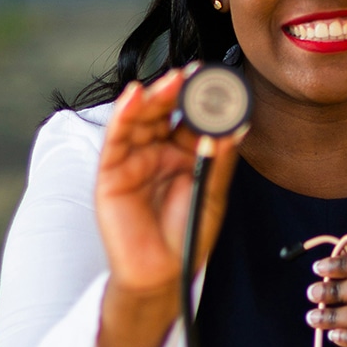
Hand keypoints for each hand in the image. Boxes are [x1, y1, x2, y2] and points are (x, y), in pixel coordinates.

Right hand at [94, 68, 244, 299]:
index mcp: (184, 152)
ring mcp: (133, 158)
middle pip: (165, 111)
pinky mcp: (111, 172)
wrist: (164, 272)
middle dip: (179, 90)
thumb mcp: (212, 192)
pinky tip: (133, 96)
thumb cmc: (188, 234)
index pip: (191, 116)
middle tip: (196, 74)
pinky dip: (122, 115)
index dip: (203, 98)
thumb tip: (236, 125)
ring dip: (154, 96)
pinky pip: (115, 138)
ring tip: (172, 82)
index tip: (219, 80)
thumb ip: (219, 158)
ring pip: (140, 118)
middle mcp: (157, 150)